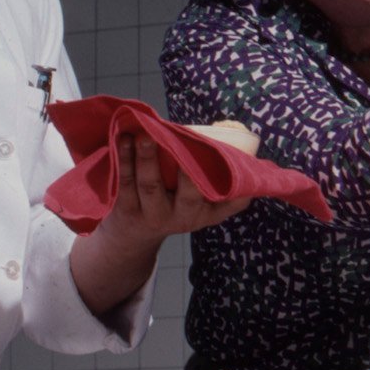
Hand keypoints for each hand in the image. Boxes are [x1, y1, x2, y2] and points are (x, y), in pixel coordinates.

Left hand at [109, 130, 249, 239]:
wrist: (134, 234)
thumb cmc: (174, 206)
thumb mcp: (202, 208)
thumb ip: (220, 188)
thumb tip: (246, 154)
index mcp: (204, 214)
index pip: (224, 205)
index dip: (232, 195)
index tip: (235, 175)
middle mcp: (181, 218)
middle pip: (187, 196)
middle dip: (185, 172)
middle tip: (181, 145)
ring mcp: (153, 214)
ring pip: (151, 186)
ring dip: (147, 158)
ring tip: (144, 135)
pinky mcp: (127, 210)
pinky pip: (126, 184)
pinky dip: (124, 160)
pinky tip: (123, 140)